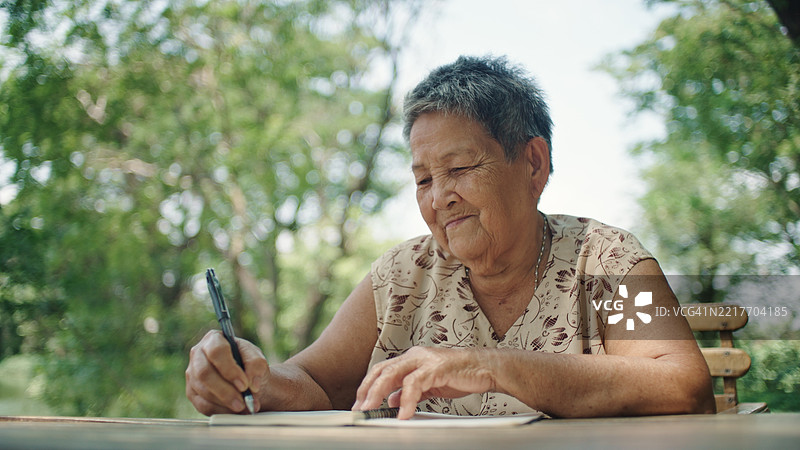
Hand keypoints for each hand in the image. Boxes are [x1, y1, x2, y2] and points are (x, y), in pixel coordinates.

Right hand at [185, 330, 267, 414]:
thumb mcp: (257, 359)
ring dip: (225, 403)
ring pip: (203, 391)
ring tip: (244, 407)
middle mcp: (198, 354)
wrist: (246, 379)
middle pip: (204, 373)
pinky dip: (220, 411)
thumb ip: (256, 365)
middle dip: (225, 391)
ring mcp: (192, 374)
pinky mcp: (192, 392)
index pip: (216, 352)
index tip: (244, 385)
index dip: (229, 370)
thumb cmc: (249, 365)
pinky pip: (202, 405)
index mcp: (214, 339)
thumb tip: (251, 383)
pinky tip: (234, 412)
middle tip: (243, 402)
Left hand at [352, 346, 495, 418]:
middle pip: (382, 370)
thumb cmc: (460, 374)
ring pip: (392, 373)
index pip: (382, 370)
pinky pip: (414, 384)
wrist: (485, 368)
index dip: (368, 386)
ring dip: (379, 393)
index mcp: (411, 359)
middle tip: (359, 408)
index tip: (360, 404)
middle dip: (367, 390)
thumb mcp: (429, 385)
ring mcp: (424, 360)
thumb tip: (392, 400)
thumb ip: (410, 391)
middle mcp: (414, 356)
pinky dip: (405, 400)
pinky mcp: (435, 367)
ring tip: (372, 410)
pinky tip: (403, 413)